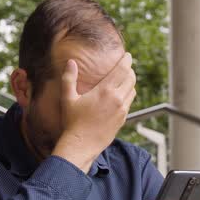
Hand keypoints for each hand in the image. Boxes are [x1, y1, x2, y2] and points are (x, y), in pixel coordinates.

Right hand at [52, 52, 135, 172]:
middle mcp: (117, 99)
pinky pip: (129, 103)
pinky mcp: (122, 119)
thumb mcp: (67, 98)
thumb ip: (69, 78)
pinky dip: (128, 95)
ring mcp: (122, 110)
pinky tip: (121, 95)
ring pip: (132, 90)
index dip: (126, 60)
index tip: (128, 55)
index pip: (122, 70)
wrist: (81, 145)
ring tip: (125, 78)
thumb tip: (71, 62)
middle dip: (130, 70)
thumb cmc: (72, 122)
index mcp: (105, 91)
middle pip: (131, 78)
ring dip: (130, 82)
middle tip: (126, 65)